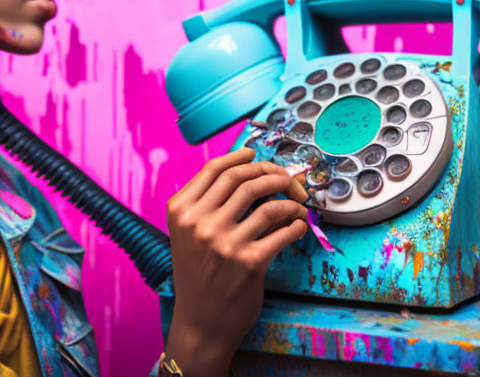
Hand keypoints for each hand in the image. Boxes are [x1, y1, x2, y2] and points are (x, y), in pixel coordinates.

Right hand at [164, 148, 308, 375]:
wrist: (201, 324)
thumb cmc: (198, 277)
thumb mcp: (188, 235)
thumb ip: (207, 205)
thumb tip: (247, 173)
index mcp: (182, 211)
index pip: (215, 169)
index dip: (240, 157)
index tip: (256, 155)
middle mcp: (199, 223)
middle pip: (244, 178)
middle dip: (273, 173)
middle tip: (288, 181)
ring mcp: (224, 242)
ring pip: (268, 202)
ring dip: (290, 200)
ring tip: (297, 206)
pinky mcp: (249, 262)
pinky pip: (283, 230)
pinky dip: (297, 225)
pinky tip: (298, 228)